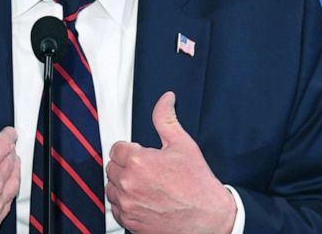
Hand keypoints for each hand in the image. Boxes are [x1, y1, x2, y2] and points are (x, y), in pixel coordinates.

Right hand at [0, 101, 20, 233]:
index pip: (5, 143)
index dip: (8, 134)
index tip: (8, 133)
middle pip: (12, 161)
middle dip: (9, 151)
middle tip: (4, 147)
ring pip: (14, 182)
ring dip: (12, 170)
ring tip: (7, 164)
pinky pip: (8, 203)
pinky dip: (7, 192)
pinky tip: (0, 188)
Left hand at [105, 92, 235, 233]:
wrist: (209, 219)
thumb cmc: (198, 185)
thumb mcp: (183, 145)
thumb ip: (166, 119)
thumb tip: (165, 100)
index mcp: (138, 161)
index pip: (116, 148)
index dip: (130, 149)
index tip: (140, 154)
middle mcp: (129, 184)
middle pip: (112, 168)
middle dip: (126, 167)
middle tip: (147, 171)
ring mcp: (128, 205)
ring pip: (112, 189)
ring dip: (123, 186)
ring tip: (145, 186)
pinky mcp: (130, 223)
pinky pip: (117, 210)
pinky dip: (126, 205)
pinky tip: (143, 201)